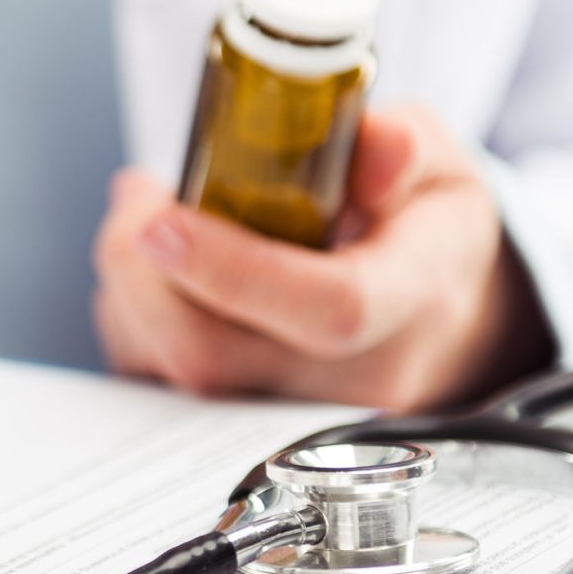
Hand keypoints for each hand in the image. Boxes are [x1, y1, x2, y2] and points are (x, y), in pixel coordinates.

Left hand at [92, 103, 550, 408]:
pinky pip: (158, 384)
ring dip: (129, 293)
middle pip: (214, 357)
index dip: (234, 269)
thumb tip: (378, 149)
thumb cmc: (427, 237)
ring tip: (143, 223)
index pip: (328, 308)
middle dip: (143, 277)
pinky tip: (151, 273)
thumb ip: (402, 145)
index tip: (162, 221)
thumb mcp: (438, 169)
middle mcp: (353, 378)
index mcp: (412, 299)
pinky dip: (133, 321)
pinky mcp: (239, 428)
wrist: (443, 330)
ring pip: (170, 374)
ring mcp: (292, 416)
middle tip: (138, 201)